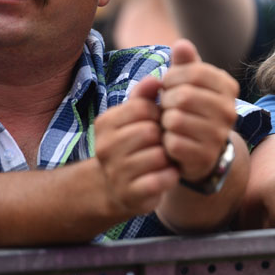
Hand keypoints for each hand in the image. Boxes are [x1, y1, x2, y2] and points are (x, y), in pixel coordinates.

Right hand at [94, 77, 179, 216]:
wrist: (118, 187)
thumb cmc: (134, 144)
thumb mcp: (136, 117)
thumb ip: (145, 96)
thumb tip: (156, 79)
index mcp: (105, 123)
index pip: (143, 107)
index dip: (159, 114)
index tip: (159, 122)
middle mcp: (105, 148)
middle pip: (150, 131)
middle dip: (164, 136)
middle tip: (165, 143)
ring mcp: (115, 173)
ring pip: (158, 155)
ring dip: (169, 157)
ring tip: (166, 158)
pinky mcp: (130, 195)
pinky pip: (161, 179)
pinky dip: (170, 176)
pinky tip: (168, 173)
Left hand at [158, 39, 240, 182]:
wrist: (200, 149)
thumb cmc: (190, 108)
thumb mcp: (188, 83)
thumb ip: (185, 63)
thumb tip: (181, 44)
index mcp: (228, 87)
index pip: (194, 71)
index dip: (173, 76)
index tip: (167, 85)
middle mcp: (229, 111)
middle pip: (184, 96)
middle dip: (166, 100)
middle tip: (166, 106)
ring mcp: (219, 135)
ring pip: (176, 120)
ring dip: (164, 121)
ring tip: (169, 122)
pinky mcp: (205, 156)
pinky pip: (173, 142)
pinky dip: (165, 141)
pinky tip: (170, 139)